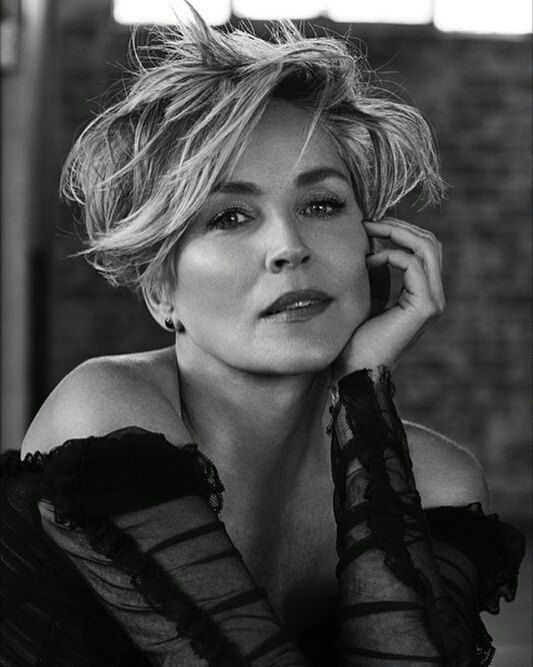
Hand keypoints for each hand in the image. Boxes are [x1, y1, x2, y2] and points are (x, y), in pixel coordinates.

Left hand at [331, 218, 444, 383]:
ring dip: (395, 234)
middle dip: (398, 226)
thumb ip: (379, 268)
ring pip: (426, 247)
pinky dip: (389, 255)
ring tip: (366, 233)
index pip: (423, 247)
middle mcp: (434, 296)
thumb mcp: (368, 292)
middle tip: (366, 224)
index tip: (367, 225)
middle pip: (430, 242)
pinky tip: (366, 263)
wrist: (352, 368)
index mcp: (423, 292)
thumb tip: (375, 238)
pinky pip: (414, 264)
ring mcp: (433, 302)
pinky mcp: (425, 307)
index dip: (398, 230)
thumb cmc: (353, 336)